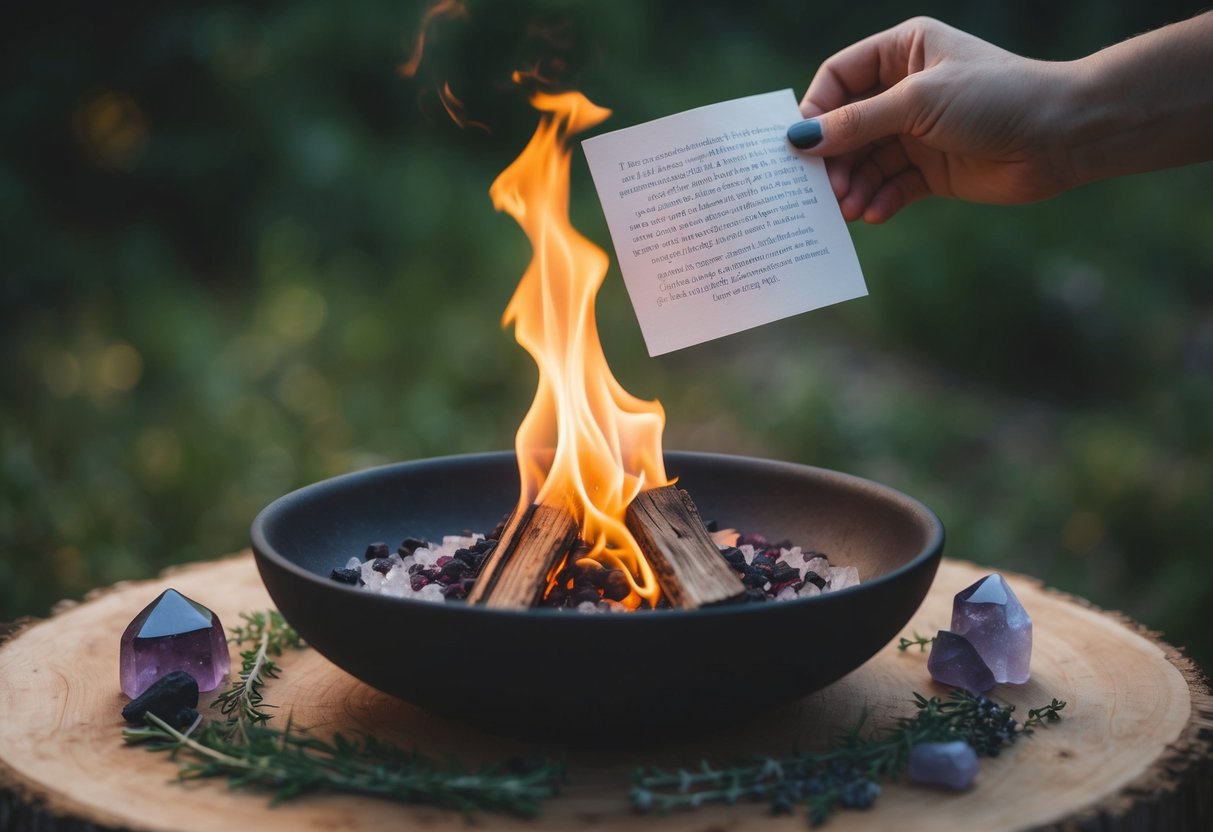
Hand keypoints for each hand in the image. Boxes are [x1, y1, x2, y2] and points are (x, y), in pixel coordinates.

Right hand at [791, 17, 1075, 222]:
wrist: (1061, 135)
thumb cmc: (996, 98)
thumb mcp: (919, 102)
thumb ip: (858, 123)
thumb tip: (801, 139)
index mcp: (903, 52)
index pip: (839, 77)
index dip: (816, 109)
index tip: (801, 145)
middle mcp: (905, 90)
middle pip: (847, 126)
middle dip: (834, 159)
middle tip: (823, 191)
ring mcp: (918, 132)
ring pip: (866, 161)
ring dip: (854, 186)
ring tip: (849, 209)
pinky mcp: (931, 170)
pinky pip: (892, 186)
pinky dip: (880, 200)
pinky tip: (876, 214)